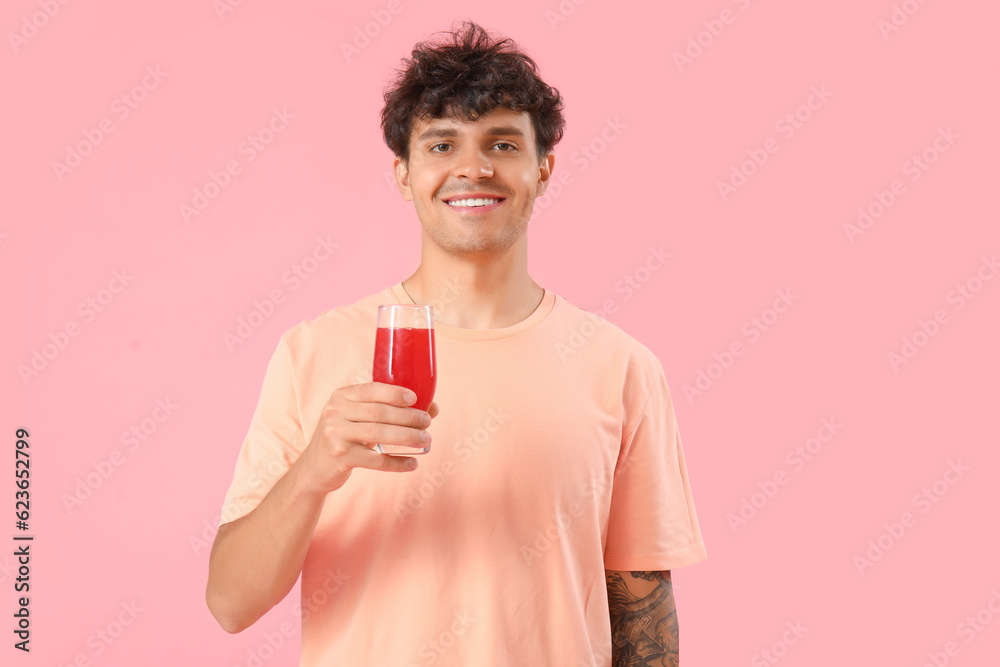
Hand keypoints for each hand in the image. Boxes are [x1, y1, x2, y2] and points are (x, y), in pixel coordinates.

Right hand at [294, 382, 437, 494]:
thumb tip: (433, 408)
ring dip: (407, 437)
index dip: (394, 393)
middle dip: (408, 417)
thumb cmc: (346, 437)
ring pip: (378, 433)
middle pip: (378, 412)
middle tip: (427, 423)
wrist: (316, 467)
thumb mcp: (359, 419)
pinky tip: (412, 463)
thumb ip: (389, 410)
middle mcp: (335, 412)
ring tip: (426, 441)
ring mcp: (335, 434)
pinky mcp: (340, 457)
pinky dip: (397, 462)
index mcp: (341, 396)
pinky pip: (375, 460)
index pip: (371, 389)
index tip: (415, 399)